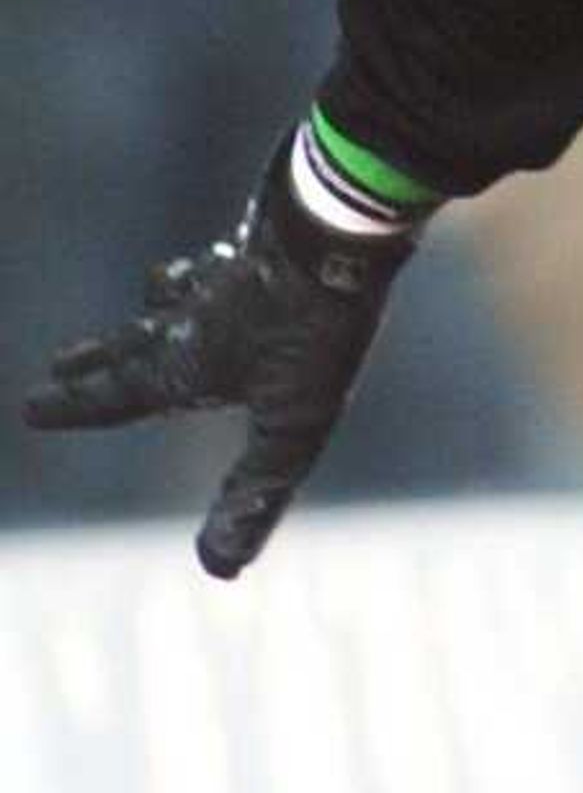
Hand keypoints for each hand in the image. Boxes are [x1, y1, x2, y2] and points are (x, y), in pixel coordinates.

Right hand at [24, 141, 417, 578]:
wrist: (341, 222)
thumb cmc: (314, 325)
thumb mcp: (294, 424)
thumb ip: (255, 493)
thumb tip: (219, 570)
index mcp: (189, 362)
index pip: (120, 393)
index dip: (79, 404)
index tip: (32, 405)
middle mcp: (200, 313)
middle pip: (141, 339)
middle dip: (103, 356)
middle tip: (62, 360)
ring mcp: (238, 269)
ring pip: (188, 287)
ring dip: (163, 297)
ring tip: (157, 288)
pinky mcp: (277, 232)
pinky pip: (240, 247)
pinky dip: (228, 255)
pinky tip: (250, 243)